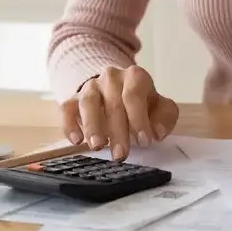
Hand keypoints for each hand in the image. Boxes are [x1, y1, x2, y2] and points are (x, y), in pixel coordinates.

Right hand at [59, 65, 179, 160]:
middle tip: (121, 155)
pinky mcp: (74, 98)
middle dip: (118, 131)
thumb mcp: (160, 107)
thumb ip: (164, 118)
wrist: (119, 89)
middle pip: (113, 103)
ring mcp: (91, 87)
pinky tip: (76, 140)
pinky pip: (67, 108)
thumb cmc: (142, 103)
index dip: (139, 119)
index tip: (144, 141)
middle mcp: (111, 77)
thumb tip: (157, 132)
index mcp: (135, 76)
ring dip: (92, 126)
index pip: (134, 95)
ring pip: (88, 103)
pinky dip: (69, 124)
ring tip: (97, 146)